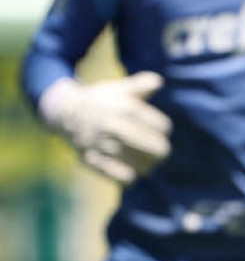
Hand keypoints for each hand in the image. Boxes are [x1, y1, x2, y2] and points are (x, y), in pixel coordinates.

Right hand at [39, 73, 172, 184]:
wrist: (64, 113)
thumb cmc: (101, 100)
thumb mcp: (121, 88)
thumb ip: (143, 84)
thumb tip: (159, 82)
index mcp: (126, 109)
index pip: (162, 127)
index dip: (164, 129)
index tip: (159, 129)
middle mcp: (116, 128)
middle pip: (157, 149)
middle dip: (161, 150)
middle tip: (159, 150)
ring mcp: (104, 146)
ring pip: (143, 165)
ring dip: (148, 164)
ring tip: (146, 161)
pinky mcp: (93, 161)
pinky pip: (123, 178)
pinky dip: (131, 176)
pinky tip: (131, 170)